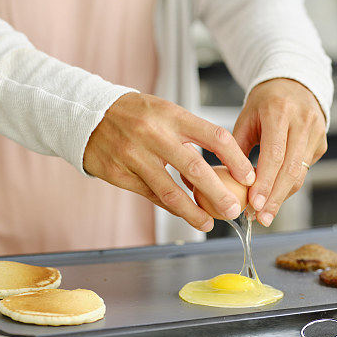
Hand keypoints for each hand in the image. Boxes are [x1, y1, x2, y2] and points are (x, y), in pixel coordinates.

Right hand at [84, 93, 255, 231]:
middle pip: (195, 168)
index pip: (213, 136)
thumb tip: (225, 168)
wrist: (86, 115)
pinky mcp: (119, 174)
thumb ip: (191, 136)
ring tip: (208, 224)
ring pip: (170, 191)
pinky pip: (151, 196)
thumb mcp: (165, 113)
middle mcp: (153, 134)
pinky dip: (170, 206)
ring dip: (193, 212)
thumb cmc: (136, 115)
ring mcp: (134, 155)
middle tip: (234, 210)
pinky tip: (185, 213)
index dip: (236, 159)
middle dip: (218, 194)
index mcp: (172, 115)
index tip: (250, 177)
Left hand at [233, 78, 326, 226]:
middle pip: (290, 169)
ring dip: (282, 197)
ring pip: (300, 174)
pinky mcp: (321, 143)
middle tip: (261, 219)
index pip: (274, 154)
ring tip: (265, 214)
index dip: (265, 182)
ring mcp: (316, 132)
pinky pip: (304, 170)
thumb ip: (237, 148)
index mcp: (279, 111)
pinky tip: (274, 196)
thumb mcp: (245, 118)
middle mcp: (302, 121)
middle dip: (275, 198)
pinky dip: (288, 185)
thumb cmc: (265, 103)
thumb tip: (227, 182)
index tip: (254, 204)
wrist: (294, 83)